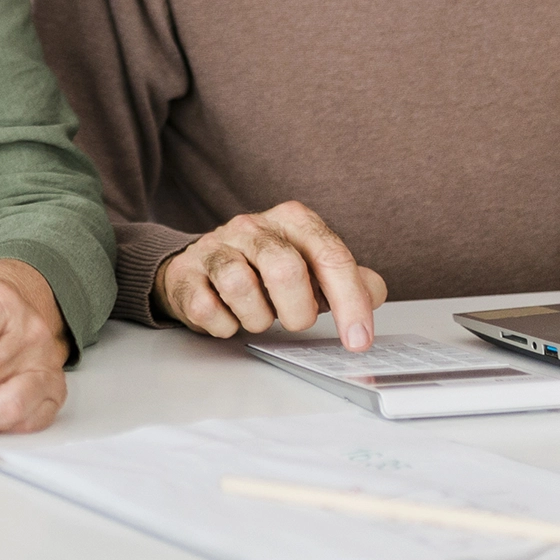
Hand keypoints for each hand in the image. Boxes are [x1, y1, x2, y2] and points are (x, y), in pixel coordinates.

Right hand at [155, 201, 387, 349]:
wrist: (200, 268)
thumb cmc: (265, 271)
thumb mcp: (311, 268)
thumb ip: (347, 279)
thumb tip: (373, 293)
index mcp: (292, 220)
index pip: (330, 255)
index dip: (350, 302)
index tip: (359, 340)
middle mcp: (252, 226)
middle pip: (285, 269)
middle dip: (297, 312)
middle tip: (295, 321)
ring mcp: (215, 247)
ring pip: (241, 288)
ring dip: (257, 319)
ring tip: (257, 315)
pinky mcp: (185, 273)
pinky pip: (208, 309)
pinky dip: (225, 326)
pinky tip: (229, 317)